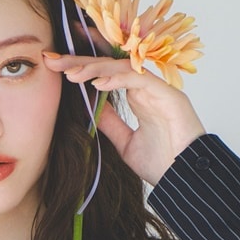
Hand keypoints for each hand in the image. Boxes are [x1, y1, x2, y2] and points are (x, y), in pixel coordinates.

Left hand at [43, 50, 207, 186]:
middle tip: (53, 59)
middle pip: (109, 64)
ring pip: (122, 66)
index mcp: (137, 96)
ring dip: (94, 67)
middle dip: (80, 60)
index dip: (83, 65)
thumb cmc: (163, 163)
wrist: (185, 179)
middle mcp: (146, 87)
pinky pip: (139, 78)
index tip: (57, 63)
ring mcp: (157, 89)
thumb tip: (91, 108)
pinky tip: (98, 82)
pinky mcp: (167, 94)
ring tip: (71, 72)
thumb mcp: (125, 143)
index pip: (106, 72)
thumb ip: (110, 123)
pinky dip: (118, 78)